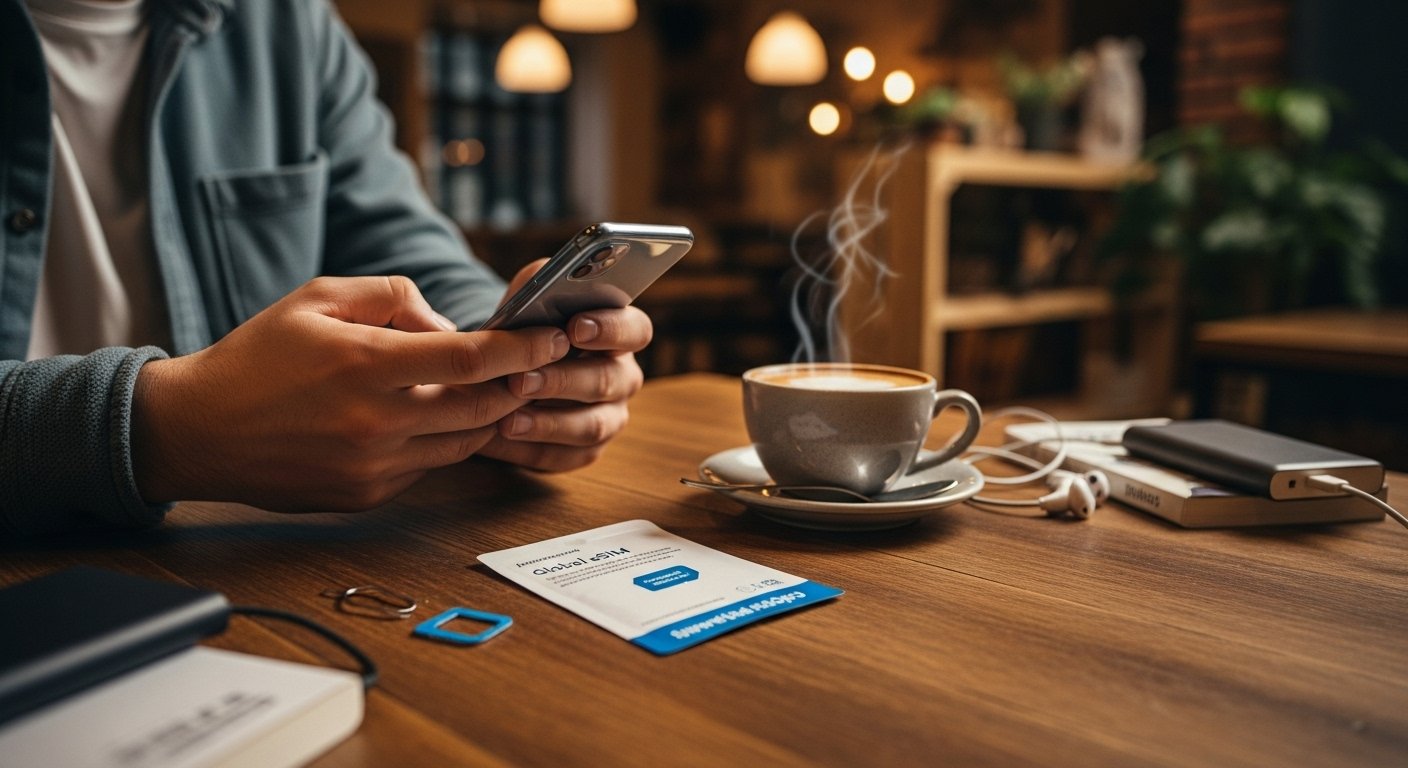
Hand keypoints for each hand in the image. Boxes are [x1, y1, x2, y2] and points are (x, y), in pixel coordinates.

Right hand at [131, 276, 569, 510]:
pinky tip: (434, 418)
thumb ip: (395, 298)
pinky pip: (427, 466)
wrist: (197, 430)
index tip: (552, 338)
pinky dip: (442, 441)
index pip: (471, 359)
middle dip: (521, 385)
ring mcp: (373, 466)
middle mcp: (377, 422)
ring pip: (464, 443)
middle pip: (483, 408)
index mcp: (367, 364)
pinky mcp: (367, 494)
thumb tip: (450, 327)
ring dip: (489, 417)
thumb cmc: (258, 356)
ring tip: (497, 389)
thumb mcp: (320, 297)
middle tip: (540, 365)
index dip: (522, 348)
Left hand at [479, 260, 651, 470]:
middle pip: (608, 382)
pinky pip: (563, 456)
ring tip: (506, 419)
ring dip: (548, 423)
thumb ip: (539, 285)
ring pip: (590, 426)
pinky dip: (530, 448)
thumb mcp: (530, 295)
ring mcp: (609, 417)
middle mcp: (623, 377)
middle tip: (521, 380)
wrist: (505, 367)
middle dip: (562, 381)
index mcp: (621, 333)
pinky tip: (499, 437)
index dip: (611, 330)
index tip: (575, 328)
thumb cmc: (526, 326)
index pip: (635, 330)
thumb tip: (538, 295)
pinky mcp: (584, 451)